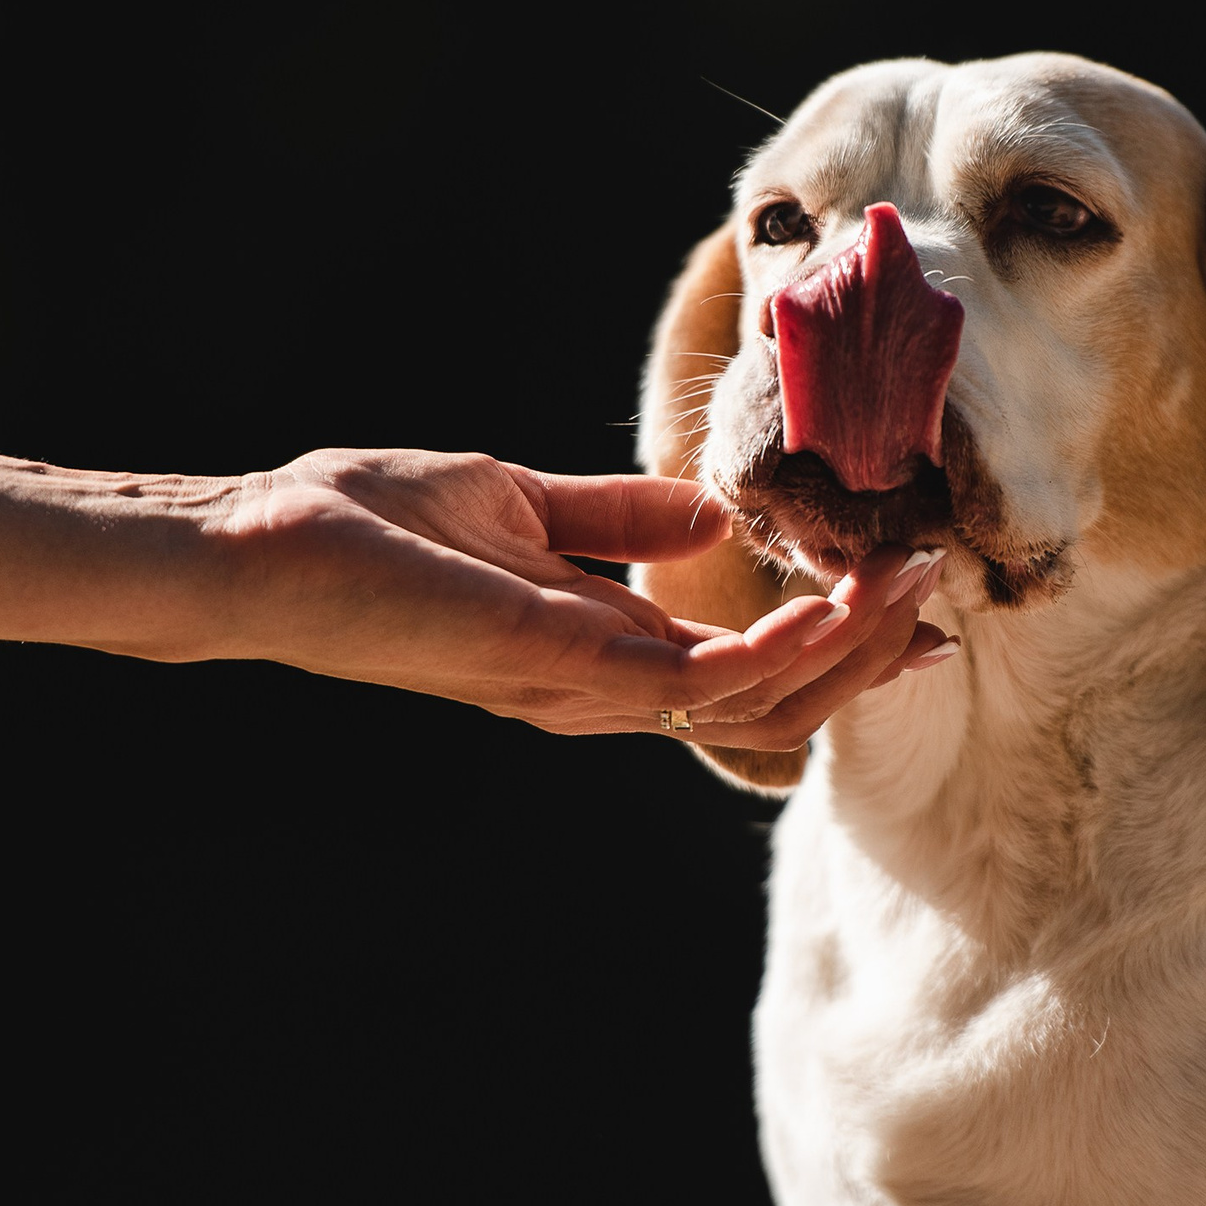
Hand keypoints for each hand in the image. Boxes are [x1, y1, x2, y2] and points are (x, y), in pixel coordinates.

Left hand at [217, 449, 949, 741]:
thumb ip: (612, 517)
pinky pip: (705, 680)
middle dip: (866, 655)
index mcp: (601, 651)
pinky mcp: (566, 671)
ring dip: (847, 648)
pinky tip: (835, 601)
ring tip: (909, 582)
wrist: (266, 546)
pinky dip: (782, 646)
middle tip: (939, 593)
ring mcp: (589, 690)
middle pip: (775, 702)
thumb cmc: (367, 527)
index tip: (912, 599)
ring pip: (759, 702)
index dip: (837, 642)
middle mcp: (606, 689)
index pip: (747, 667)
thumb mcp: (517, 502)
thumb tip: (701, 503)